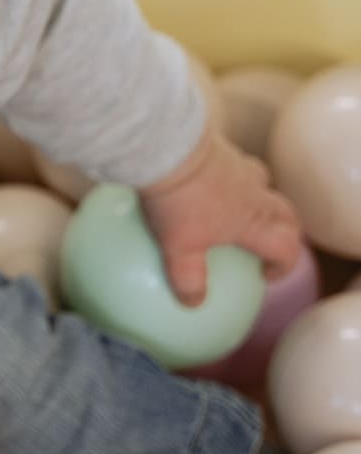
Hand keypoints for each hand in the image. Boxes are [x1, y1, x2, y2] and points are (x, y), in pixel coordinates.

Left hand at [138, 129, 302, 307]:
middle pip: (286, 213)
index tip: (266, 275)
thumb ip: (187, 278)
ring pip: (263, 185)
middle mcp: (255, 194)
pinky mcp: (220, 149)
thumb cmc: (179, 202)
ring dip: (259, 199)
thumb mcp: (179, 248)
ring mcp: (239, 168)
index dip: (284, 263)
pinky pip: (233, 166)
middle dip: (285, 229)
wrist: (168, 149)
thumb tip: (192, 304)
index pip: (286, 246)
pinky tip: (202, 185)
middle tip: (267, 243)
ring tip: (237, 211)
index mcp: (254, 221)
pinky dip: (228, 179)